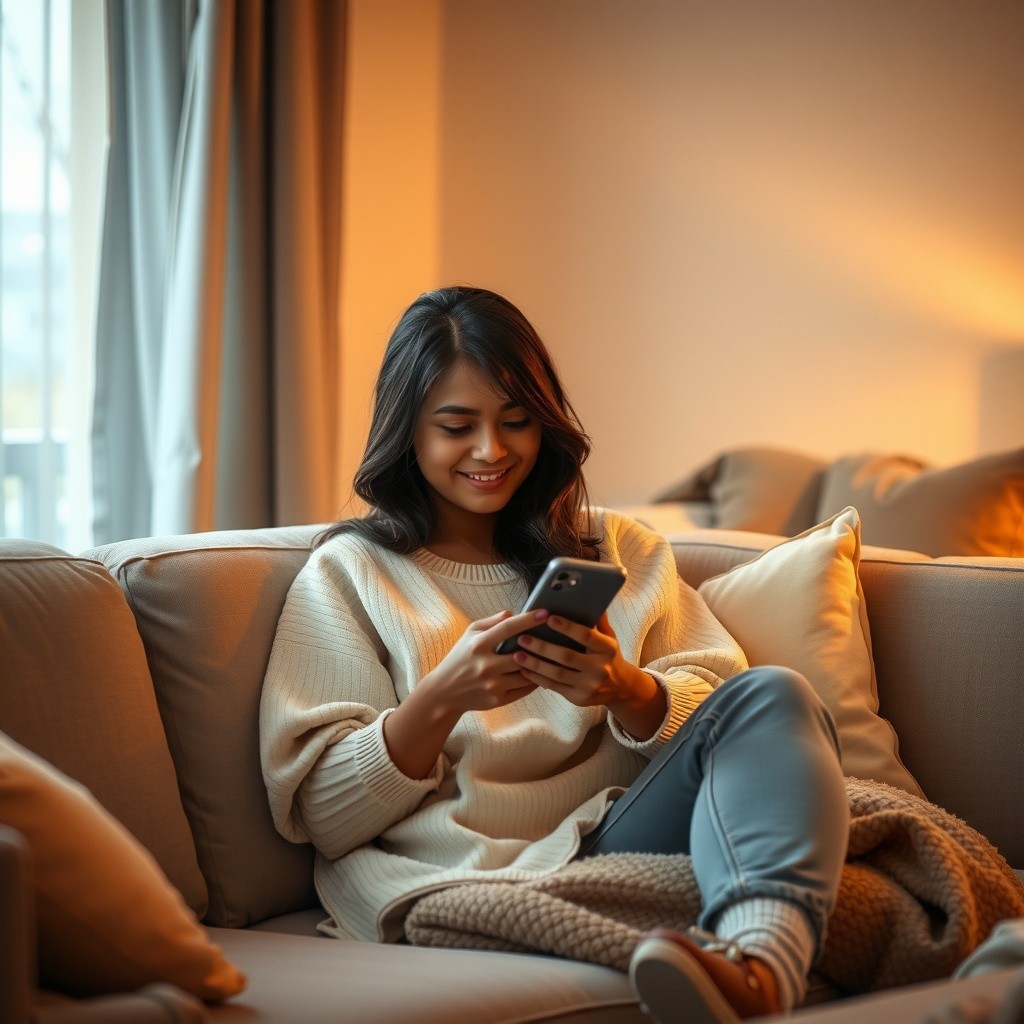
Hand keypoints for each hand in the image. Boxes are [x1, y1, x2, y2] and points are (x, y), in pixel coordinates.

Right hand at [384, 608, 546, 779]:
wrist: (444, 692)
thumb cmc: (460, 658)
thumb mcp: (469, 635)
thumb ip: (491, 622)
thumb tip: (513, 613)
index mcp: (478, 645)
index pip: (507, 628)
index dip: (528, 619)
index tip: (544, 613)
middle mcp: (486, 665)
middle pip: (522, 653)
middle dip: (539, 645)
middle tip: (554, 636)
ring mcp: (493, 685)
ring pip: (527, 673)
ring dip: (539, 664)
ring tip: (550, 655)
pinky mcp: (498, 700)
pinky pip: (524, 689)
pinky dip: (534, 680)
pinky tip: (539, 672)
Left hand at [513, 613, 666, 739]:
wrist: (620, 688)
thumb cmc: (608, 656)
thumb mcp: (610, 637)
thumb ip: (598, 620)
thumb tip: (589, 598)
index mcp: (607, 649)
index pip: (586, 636)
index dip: (567, 627)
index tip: (548, 617)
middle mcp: (600, 668)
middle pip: (566, 656)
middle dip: (542, 647)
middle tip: (522, 637)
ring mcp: (589, 685)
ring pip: (557, 674)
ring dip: (534, 663)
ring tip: (517, 654)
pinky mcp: (579, 698)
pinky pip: (554, 687)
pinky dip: (537, 678)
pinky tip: (524, 669)